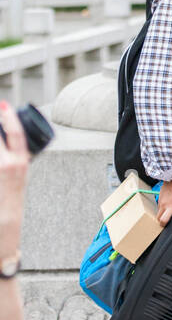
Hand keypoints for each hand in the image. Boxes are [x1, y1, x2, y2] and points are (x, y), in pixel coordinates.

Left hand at [0, 101, 28, 220]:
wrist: (6, 215)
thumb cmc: (12, 191)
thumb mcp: (21, 169)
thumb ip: (15, 154)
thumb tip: (7, 135)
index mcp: (22, 160)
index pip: (16, 133)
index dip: (9, 117)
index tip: (3, 105)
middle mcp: (10, 163)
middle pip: (0, 136)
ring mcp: (0, 168)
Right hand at [156, 179, 171, 237]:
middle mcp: (171, 207)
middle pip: (164, 221)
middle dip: (163, 225)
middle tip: (165, 225)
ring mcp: (164, 204)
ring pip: (159, 216)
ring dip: (160, 219)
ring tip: (162, 218)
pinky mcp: (159, 201)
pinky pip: (158, 209)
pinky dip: (160, 211)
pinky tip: (162, 210)